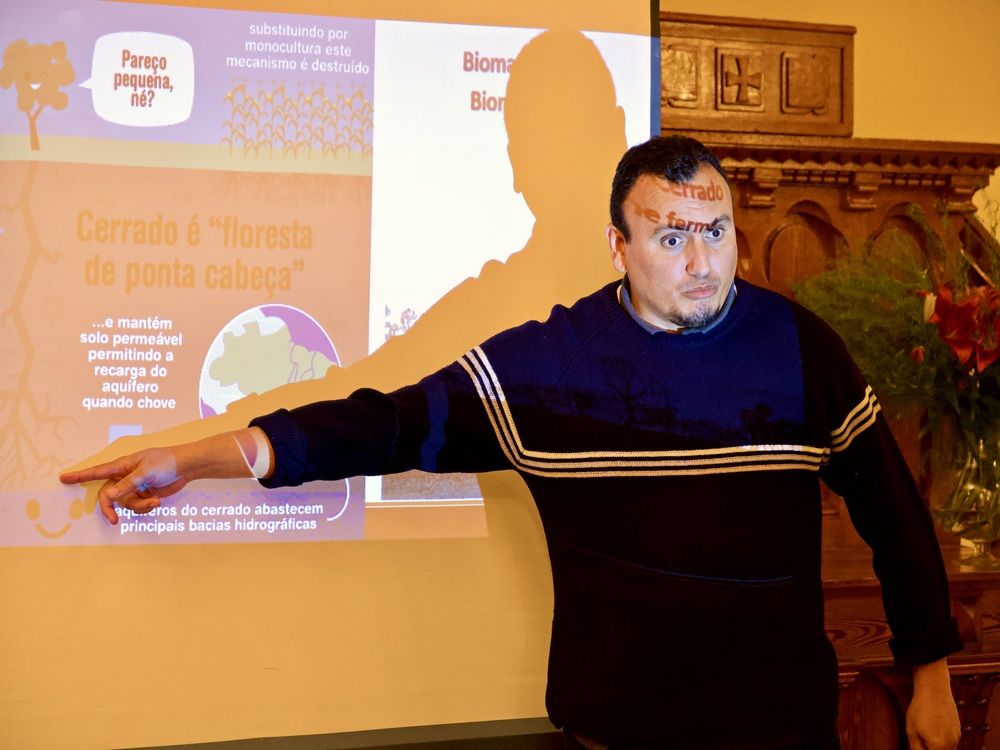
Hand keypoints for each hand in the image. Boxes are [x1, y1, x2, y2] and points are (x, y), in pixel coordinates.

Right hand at [60, 447, 185, 524]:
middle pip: (107, 496)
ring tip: (155, 500)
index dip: (80, 476)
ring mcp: (134, 487)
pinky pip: (138, 506)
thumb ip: (127, 484)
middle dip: (110, 508)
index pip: (97, 471)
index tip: (63, 478)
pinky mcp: (144, 495)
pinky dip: (147, 506)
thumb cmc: (166, 462)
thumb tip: (109, 496)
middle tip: (113, 520)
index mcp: (122, 465)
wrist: (187, 467)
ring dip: (139, 506)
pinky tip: (158, 500)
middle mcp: (125, 476)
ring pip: (125, 504)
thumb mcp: (146, 472)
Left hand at [906, 659, 960, 749]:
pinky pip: (950, 740)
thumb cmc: (920, 709)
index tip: (919, 743)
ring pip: (947, 749)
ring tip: (926, 729)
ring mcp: (957, 736)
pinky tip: (933, 725)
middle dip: (930, 748)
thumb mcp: (912, 731)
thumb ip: (916, 748)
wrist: (934, 689)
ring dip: (937, 746)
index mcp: (939, 747)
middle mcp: (952, 744)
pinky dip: (942, 739)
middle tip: (921, 736)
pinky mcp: (958, 729)